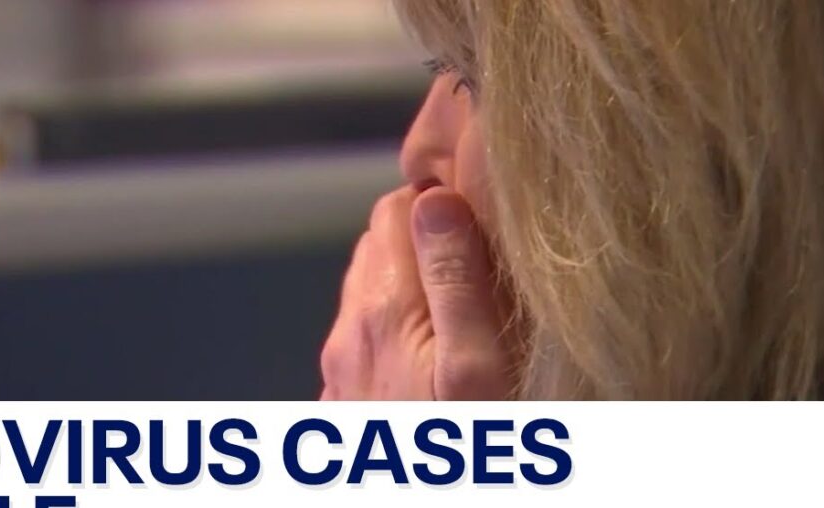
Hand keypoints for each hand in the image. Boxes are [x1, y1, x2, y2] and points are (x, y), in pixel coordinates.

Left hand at [319, 186, 514, 399]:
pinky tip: (428, 362)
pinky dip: (393, 334)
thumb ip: (456, 279)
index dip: (441, 206)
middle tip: (481, 273)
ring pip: (368, 294)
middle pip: (377, 246)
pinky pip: (363, 343)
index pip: (393, 209)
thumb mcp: (479, 366)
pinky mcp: (342, 401)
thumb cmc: (460, 450)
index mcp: (383, 309)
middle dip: (425, 243)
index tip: (484, 231)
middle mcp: (348, 332)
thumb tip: (434, 200)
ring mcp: (339, 370)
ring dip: (409, 288)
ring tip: (461, 317)